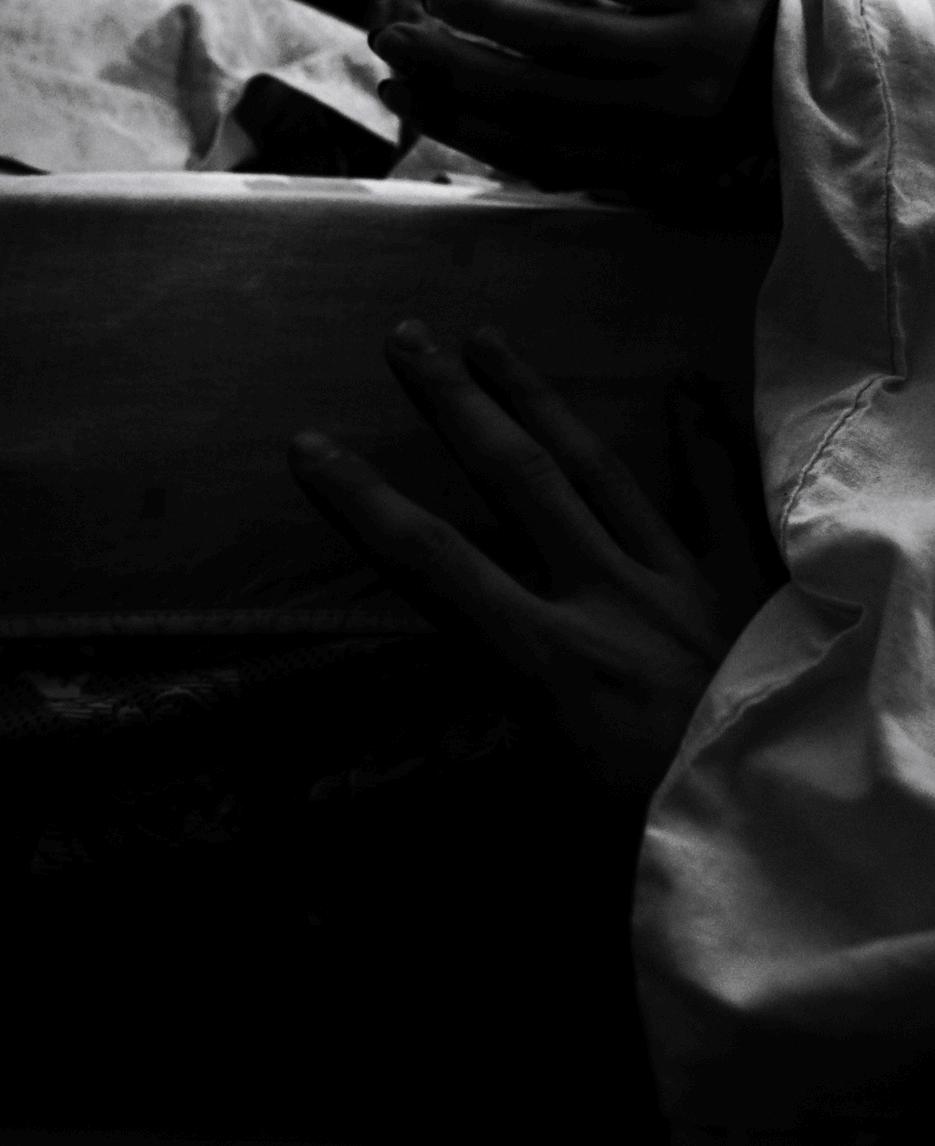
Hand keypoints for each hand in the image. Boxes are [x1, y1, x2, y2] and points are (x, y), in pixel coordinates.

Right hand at [289, 321, 730, 798]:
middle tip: (409, 338)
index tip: (311, 447)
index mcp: (549, 658)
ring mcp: (677, 578)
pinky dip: (703, 440)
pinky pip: (718, 499)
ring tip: (491, 338)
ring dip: (539, 399)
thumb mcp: (543, 808)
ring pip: (598, 468)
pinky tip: (687, 382)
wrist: (781, 826)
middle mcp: (607, 595)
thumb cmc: (650, 825)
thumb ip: (471, 753)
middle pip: (517, 479)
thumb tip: (368, 762)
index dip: (364, 503)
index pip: (435, 562)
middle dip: (456, 405)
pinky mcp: (736, 582)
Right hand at [370, 0, 781, 201]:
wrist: (831, 38)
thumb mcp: (663, 135)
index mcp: (648, 161)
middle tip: (394, 43)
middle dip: (457, 70)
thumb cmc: (730, 91)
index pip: (533, 147)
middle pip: (538, 96)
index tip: (403, 98)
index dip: (461, 125)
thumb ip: (591, 140)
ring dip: (491, 13)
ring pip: (569, 36)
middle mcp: (665, 119)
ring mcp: (692, 53)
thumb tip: (500, 139)